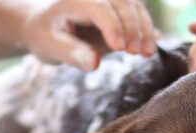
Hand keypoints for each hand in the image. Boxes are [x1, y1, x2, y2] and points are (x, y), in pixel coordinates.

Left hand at [23, 0, 156, 70]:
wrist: (45, 25)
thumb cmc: (45, 36)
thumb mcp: (50, 47)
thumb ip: (72, 54)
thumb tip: (94, 63)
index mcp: (73, 0)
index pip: (98, 7)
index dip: (112, 25)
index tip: (119, 49)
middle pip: (122, 3)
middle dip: (133, 27)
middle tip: (137, 53)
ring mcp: (107, 1)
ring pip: (134, 6)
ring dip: (144, 29)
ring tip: (147, 53)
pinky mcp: (117, 10)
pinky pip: (137, 13)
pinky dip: (146, 29)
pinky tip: (151, 47)